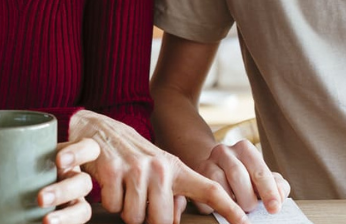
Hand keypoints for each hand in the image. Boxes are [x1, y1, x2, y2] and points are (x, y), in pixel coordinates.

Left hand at [0, 138, 100, 223]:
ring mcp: (75, 203)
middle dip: (63, 190)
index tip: (57, 159)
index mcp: (64, 157)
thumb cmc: (18, 171)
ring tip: (45, 222)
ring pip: (83, 210)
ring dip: (66, 217)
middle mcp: (75, 179)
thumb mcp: (7, 161)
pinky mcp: (69, 220)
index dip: (77, 152)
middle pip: (83, 182)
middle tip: (39, 198)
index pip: (87, 149)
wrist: (29, 196)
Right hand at [71, 110, 247, 223]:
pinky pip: (114, 206)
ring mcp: (137, 169)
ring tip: (126, 189)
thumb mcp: (160, 170)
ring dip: (127, 210)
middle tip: (141, 200)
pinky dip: (110, 202)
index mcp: (177, 169)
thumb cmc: (134, 157)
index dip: (228, 207)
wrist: (100, 130)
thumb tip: (177, 218)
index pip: (209, 190)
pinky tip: (112, 184)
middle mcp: (160, 168)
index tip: (245, 221)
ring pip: (135, 217)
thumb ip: (174, 193)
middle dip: (149, 219)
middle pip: (162, 220)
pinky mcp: (113, 170)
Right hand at [191, 140, 290, 215]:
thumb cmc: (245, 175)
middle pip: (237, 176)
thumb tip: (278, 198)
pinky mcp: (194, 178)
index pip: (259, 170)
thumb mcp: (262, 176)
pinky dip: (215, 207)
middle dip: (247, 198)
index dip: (268, 191)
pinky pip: (204, 196)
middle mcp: (224, 151)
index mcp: (244, 148)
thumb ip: (276, 185)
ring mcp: (206, 163)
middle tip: (251, 209)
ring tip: (238, 210)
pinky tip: (221, 209)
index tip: (274, 209)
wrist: (215, 167)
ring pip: (218, 186)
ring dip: (231, 204)